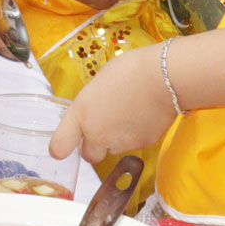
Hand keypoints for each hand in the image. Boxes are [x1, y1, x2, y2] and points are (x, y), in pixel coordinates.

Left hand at [48, 45, 176, 163]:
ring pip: (112, 150)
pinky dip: (136, 136)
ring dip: (116, 140)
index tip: (63, 147)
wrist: (165, 78)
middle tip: (104, 129)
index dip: (60, 148)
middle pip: (89, 156)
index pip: (59, 146)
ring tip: (128, 116)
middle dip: (94, 146)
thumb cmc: (130, 69)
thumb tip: (96, 111)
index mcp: (81, 113)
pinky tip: (144, 117)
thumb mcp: (99, 83)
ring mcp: (120, 143)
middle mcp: (97, 133)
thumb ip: (92, 104)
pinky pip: (134, 145)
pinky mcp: (142, 145)